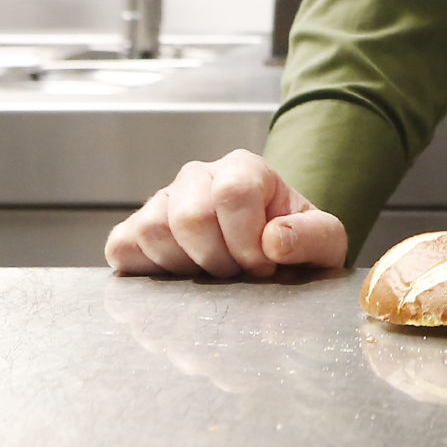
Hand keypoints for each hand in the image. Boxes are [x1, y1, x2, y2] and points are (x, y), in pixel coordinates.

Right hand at [105, 148, 347, 278]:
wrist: (271, 256)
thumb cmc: (295, 244)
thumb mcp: (325, 241)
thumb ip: (312, 237)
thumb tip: (274, 240)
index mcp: (244, 168)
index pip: (233, 194)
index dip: (247, 241)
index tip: (263, 266)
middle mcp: (198, 176)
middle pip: (189, 216)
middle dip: (217, 259)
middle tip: (237, 273)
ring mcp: (163, 201)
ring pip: (152, 230)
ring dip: (184, 268)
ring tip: (211, 273)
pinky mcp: (136, 229)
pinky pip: (122, 246)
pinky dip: (145, 270)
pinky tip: (178, 277)